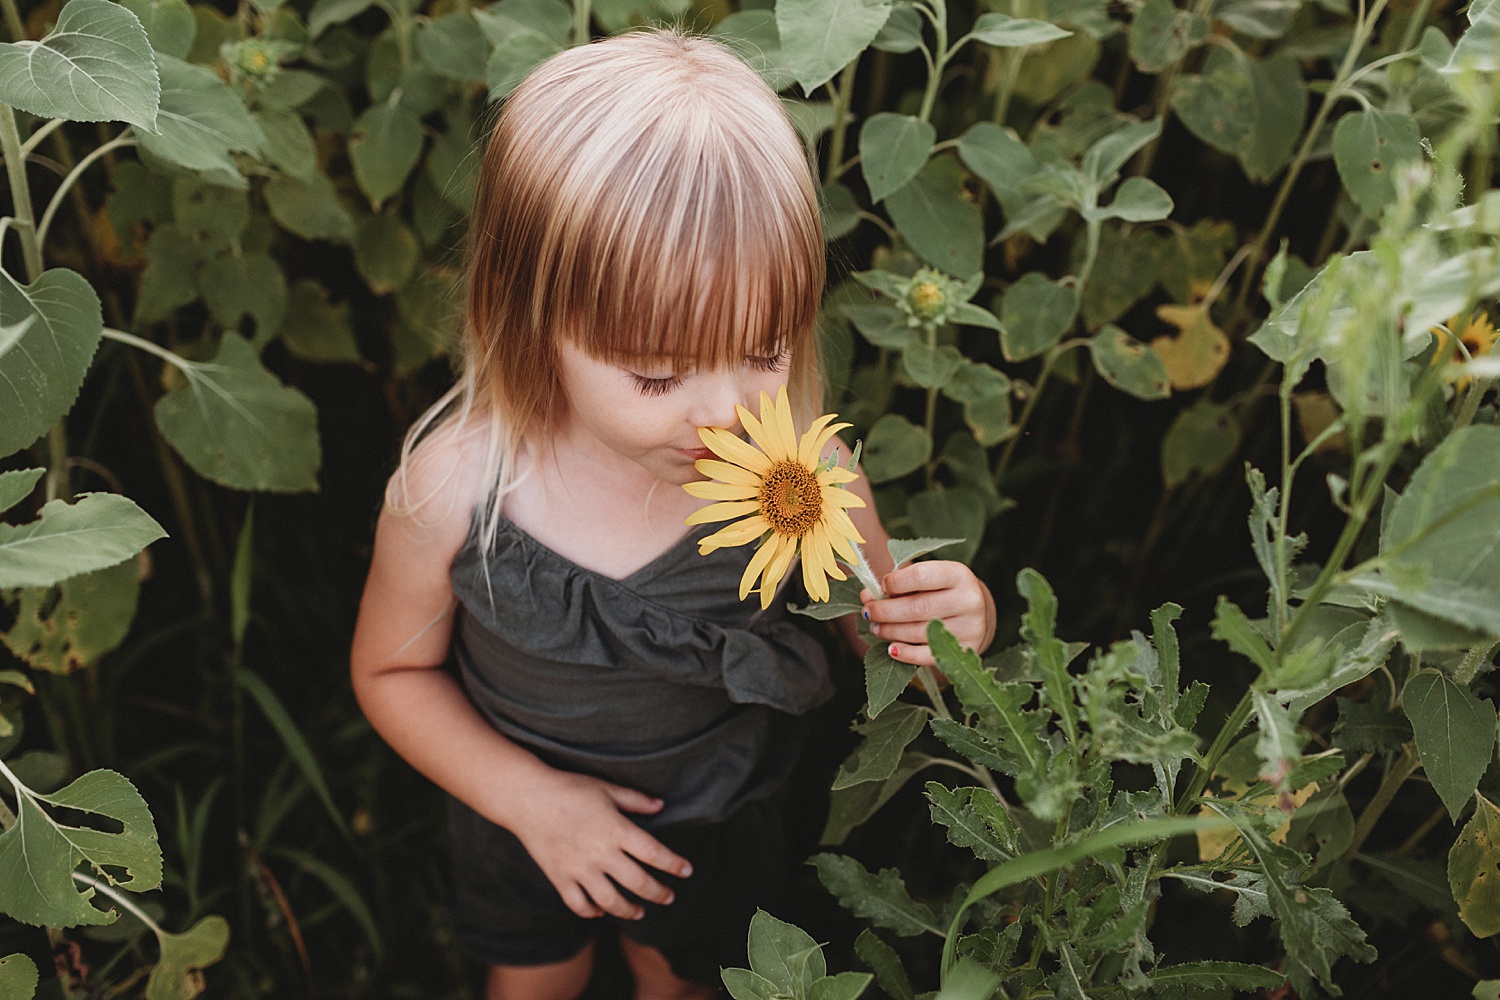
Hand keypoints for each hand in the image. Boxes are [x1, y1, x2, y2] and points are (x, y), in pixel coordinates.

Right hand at [506, 769, 692, 920]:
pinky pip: (579, 904)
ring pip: (611, 901)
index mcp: (616, 829)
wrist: (527, 797)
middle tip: (669, 896)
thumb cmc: (570, 788)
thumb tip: (661, 806)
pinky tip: (601, 910)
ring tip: (640, 911)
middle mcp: (600, 853)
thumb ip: (635, 800)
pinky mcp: (559, 878)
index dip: (674, 864)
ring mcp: (579, 869)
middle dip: (659, 893)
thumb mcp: (606, 788)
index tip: (687, 870)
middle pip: (639, 882)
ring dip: (630, 910)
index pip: (654, 853)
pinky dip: (592, 911)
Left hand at [860, 560, 995, 667]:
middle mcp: (968, 600)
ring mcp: (969, 627)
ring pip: (918, 632)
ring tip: (876, 627)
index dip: (894, 582)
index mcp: (958, 574)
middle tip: (868, 612)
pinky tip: (891, 648)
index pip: (920, 576)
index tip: (882, 587)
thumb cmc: (943, 592)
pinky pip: (928, 655)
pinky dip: (905, 653)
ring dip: (890, 631)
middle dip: (885, 611)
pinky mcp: (965, 650)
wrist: (978, 615)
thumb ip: (898, 585)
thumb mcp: (928, 581)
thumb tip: (866, 596)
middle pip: (917, 607)